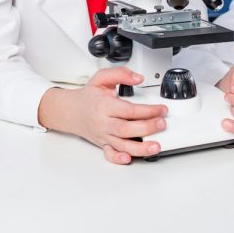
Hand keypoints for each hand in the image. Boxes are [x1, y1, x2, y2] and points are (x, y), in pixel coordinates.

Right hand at [41, 67, 168, 164]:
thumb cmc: (89, 96)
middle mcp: (104, 122)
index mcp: (104, 105)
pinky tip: (129, 158)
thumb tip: (138, 78)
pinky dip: (118, 158)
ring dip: (140, 148)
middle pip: (127, 129)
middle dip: (147, 128)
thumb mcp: (102, 78)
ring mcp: (104, 135)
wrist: (72, 110)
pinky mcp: (103, 144)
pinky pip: (110, 154)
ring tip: (156, 146)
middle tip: (162, 124)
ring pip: (122, 145)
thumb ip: (120, 74)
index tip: (161, 109)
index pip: (129, 110)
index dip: (148, 110)